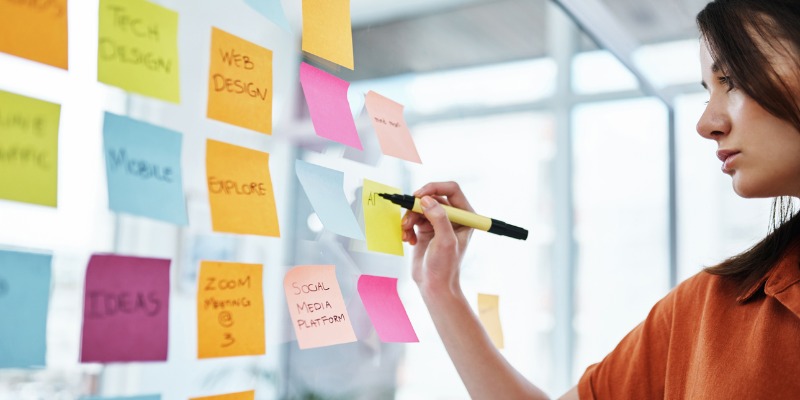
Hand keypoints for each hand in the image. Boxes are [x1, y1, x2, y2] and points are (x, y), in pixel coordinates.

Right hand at [401, 181, 473, 298]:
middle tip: (408, 220)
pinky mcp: (425, 229)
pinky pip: (413, 218)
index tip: (418, 195)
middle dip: (417, 207)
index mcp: (466, 217)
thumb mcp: (445, 241)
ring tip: (406, 233)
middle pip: (432, 197)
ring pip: (419, 208)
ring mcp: (438, 223)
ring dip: (409, 218)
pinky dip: (407, 227)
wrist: (434, 285)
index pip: (451, 190)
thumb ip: (438, 218)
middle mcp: (453, 217)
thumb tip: (426, 199)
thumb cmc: (445, 267)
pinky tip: (409, 240)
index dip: (434, 188)